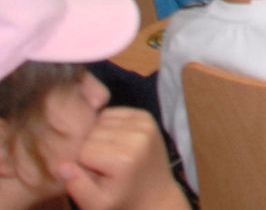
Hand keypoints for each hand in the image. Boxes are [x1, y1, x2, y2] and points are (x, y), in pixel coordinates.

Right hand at [56, 108, 188, 209]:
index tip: (95, 175)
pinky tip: (115, 143)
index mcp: (123, 158)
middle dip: (90, 150)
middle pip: (91, 133)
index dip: (82, 164)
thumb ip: (76, 185)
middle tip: (104, 167)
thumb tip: (61, 165)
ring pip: (99, 121)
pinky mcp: (146, 116)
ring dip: (98, 137)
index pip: (82, 150)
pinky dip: (108, 126)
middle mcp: (136, 136)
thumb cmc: (122, 200)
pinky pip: (112, 114)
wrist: (155, 195)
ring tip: (110, 155)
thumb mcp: (96, 203)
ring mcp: (144, 124)